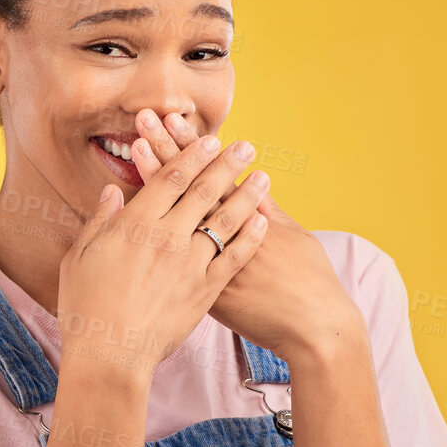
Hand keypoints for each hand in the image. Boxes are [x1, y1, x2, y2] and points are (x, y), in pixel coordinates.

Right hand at [57, 129, 269, 379]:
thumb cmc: (86, 307)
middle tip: (246, 146)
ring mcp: (189, 264)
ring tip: (263, 175)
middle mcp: (167, 238)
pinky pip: (234, 257)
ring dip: (247, 194)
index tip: (208, 140)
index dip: (191, 156)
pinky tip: (262, 221)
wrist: (110, 355)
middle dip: (227, 164)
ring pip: (225, 220)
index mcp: (135, 225)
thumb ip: (100, 221)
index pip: (170, 178)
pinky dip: (250, 237)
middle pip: (204, 191)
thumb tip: (113, 191)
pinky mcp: (205, 291)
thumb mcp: (79, 258)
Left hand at [128, 109, 362, 361]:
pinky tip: (134, 212)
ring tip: (133, 148)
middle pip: (188, 185)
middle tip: (144, 118)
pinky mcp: (201, 289)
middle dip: (165, 150)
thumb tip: (255, 184)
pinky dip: (153, 235)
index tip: (173, 119)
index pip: (214, 170)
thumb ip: (270, 209)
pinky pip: (169, 256)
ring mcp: (208, 261)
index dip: (193, 145)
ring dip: (154, 181)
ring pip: (173, 215)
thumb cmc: (310, 279)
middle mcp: (223, 232)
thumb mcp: (293, 235)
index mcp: (249, 213)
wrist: (312, 328)